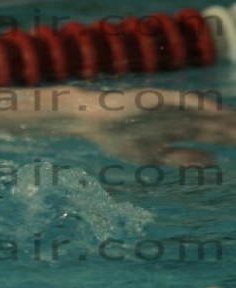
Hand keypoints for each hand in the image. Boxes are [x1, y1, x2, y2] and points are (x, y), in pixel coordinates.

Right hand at [76, 89, 235, 164]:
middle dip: (229, 131)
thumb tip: (213, 160)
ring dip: (222, 118)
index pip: (208, 135)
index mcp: (176, 131)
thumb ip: (184, 156)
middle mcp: (177, 118)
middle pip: (211, 124)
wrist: (93, 121)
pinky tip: (215, 111)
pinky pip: (183, 102)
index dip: (227, 139)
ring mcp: (170, 108)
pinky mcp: (158, 99)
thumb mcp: (155, 155)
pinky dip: (199, 106)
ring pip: (203, 113)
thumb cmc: (118, 137)